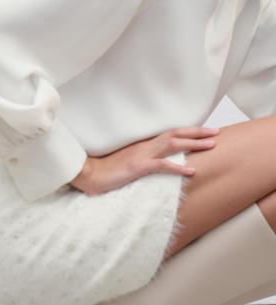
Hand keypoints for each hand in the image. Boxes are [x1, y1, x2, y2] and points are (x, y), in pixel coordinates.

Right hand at [70, 125, 219, 195]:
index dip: (188, 131)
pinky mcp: (137, 167)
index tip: (204, 130)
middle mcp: (145, 145)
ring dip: (193, 144)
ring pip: (172, 145)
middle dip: (197, 132)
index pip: (170, 133)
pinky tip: (191, 171)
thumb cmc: (107, 169)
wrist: (89, 173)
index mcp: (143, 144)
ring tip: (211, 145)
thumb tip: (157, 162)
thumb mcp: (129, 161)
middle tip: (216, 132)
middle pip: (175, 134)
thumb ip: (144, 159)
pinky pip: (161, 166)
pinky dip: (177, 167)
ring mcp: (142, 155)